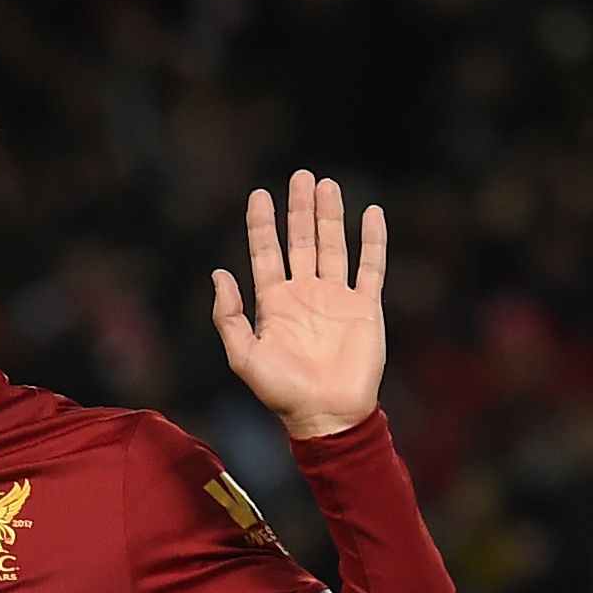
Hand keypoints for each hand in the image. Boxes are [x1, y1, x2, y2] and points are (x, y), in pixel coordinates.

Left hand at [211, 173, 385, 440]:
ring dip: (330, 215)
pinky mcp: (365, 308)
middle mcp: (305, 294)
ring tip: (327, 184)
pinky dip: (373, 240)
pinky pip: (371, 267)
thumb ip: (229, 316)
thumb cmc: (283, 393)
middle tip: (300, 176)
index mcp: (274, 303)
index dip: (262, 223)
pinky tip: (371, 213)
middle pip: (301, 240)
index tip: (259, 193)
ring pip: (333, 246)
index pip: (266, 252)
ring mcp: (336, 298)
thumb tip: (219, 273)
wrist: (328, 416)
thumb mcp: (244, 357)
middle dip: (299, 209)